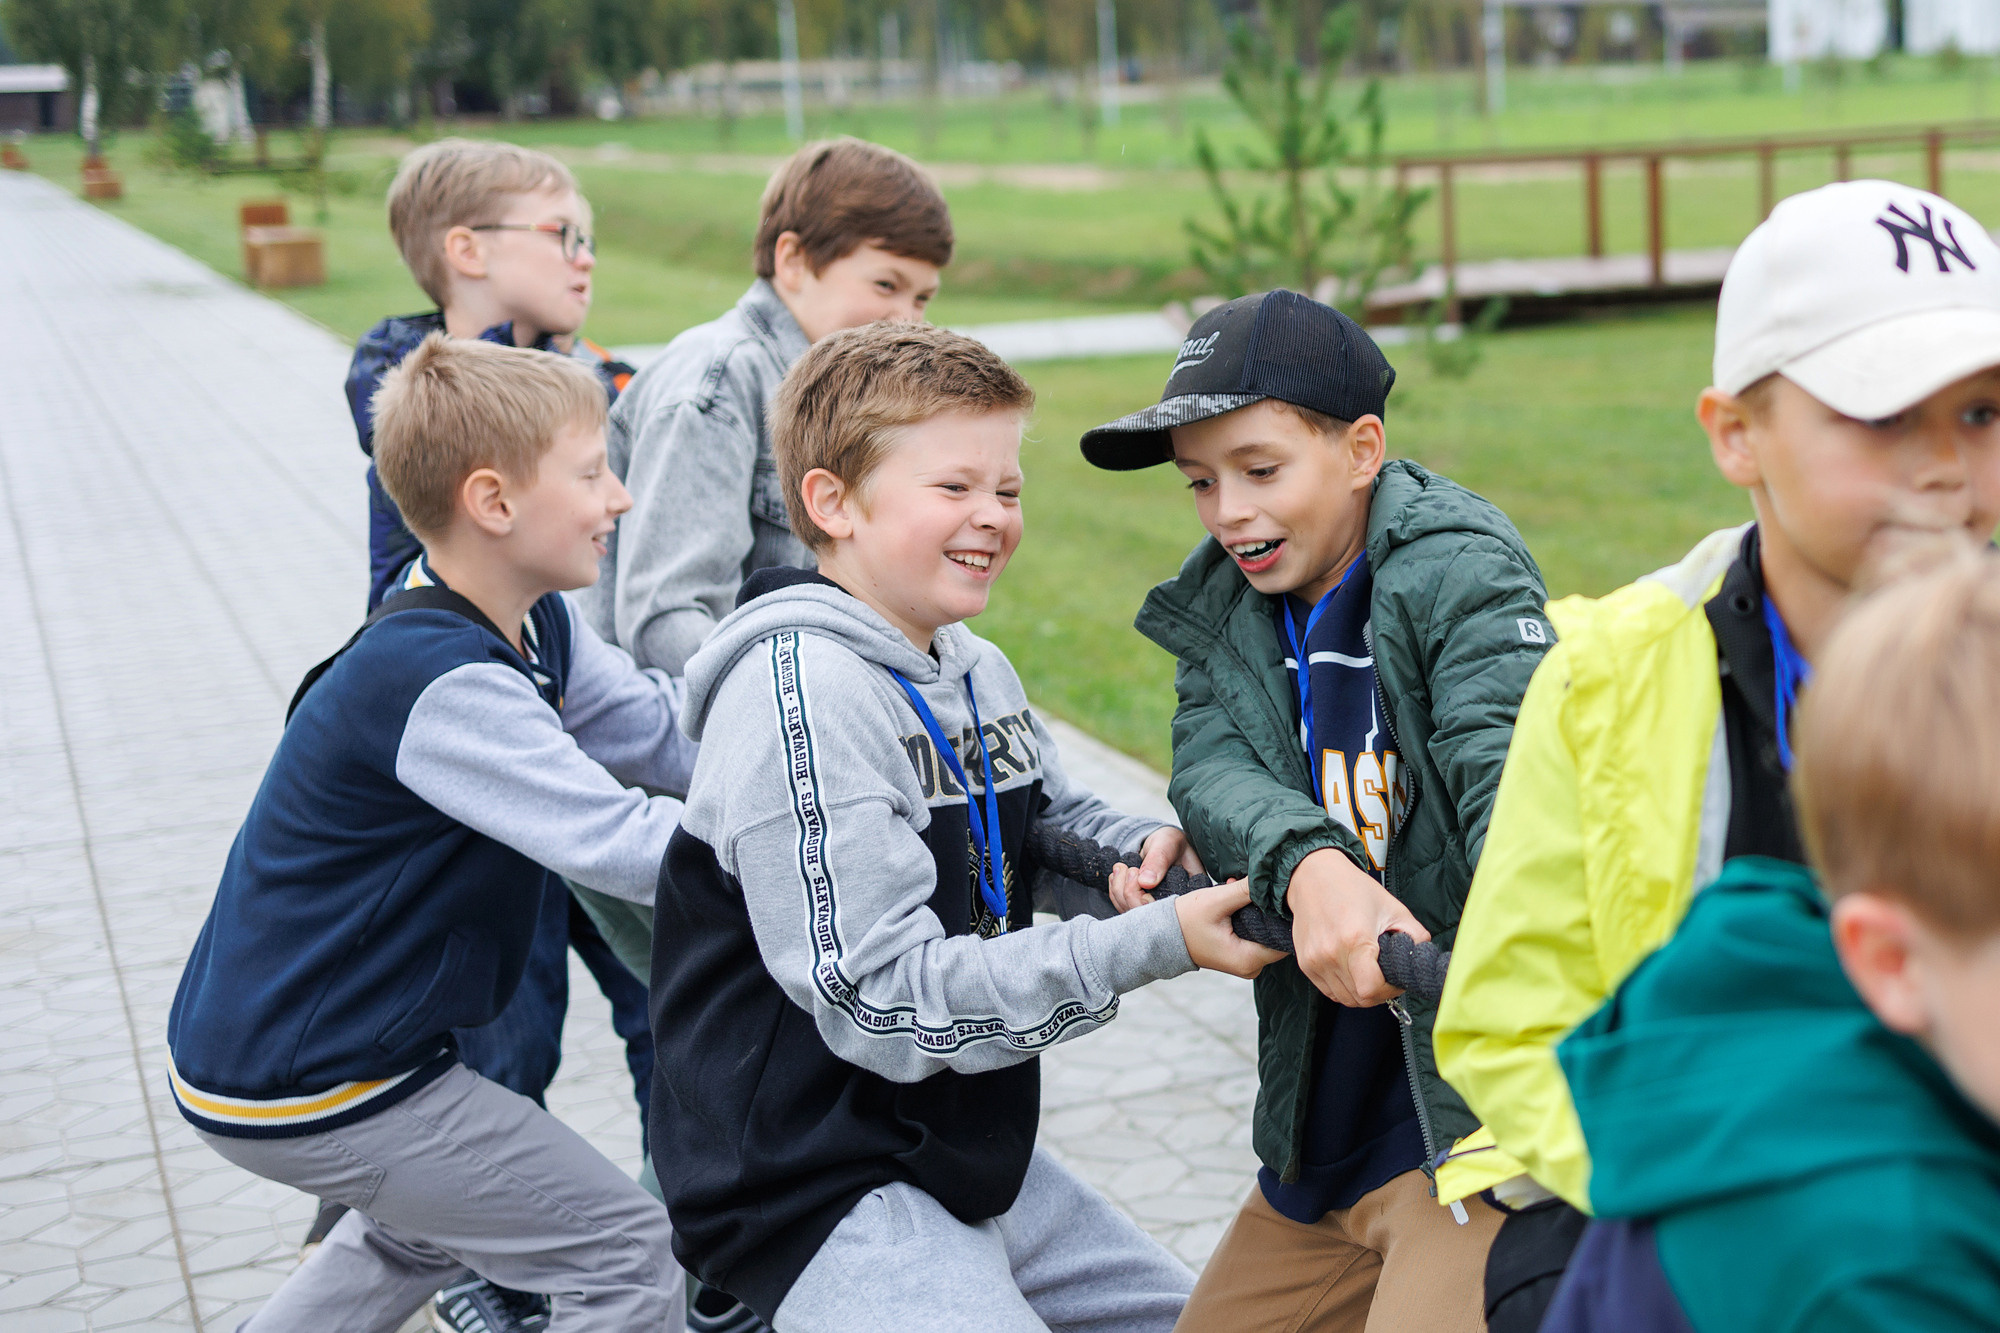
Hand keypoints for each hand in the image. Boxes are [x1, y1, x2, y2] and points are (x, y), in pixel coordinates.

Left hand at [1108, 826, 1204, 912]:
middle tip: (1130, 869)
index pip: (1170, 912)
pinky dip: (1115, 891)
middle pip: (1147, 917)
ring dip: (1119, 890)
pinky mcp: (1141, 906)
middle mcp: (1174, 907)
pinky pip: (1123, 906)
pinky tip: (1117, 875)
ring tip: (1122, 867)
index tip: (1139, 879)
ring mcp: (1156, 908)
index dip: (1148, 901)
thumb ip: (1158, 860)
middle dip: (1130, 893)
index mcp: (1189, 895)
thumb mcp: (1167, 844)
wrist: (1160, 843)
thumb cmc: (1169, 841)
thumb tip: (1145, 882)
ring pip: (1132, 912)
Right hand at [1174, 877, 1285, 977]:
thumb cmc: (1186, 920)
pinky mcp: (1240, 957)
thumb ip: (1246, 890)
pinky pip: (1256, 937)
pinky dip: (1251, 919)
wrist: (1161, 936)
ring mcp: (1245, 964)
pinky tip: (1238, 901)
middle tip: (1257, 888)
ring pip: (1266, 935)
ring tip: (1242, 891)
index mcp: (1248, 959)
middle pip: (1277, 937)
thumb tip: (1271, 877)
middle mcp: (1251, 967)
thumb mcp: (1216, 901)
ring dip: (1259, 912)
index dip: (1285, 915)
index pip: (1284, 939)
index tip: (1277, 894)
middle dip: (1269, 911)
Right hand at [1287, 847, 1428, 1006]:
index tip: (1396, 980)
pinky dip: (1344, 988)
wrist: (1313, 877)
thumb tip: (1424, 957)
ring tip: (1369, 973)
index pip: (1371, 989)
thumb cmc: (1353, 889)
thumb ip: (1415, 934)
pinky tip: (1352, 971)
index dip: (1389, 991)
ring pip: (1344, 998)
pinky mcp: (1305, 964)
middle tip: (1385, 978)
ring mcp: (1314, 961)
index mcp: (1355, 939)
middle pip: (1358, 999)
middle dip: (1378, 994)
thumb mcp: (1392, 907)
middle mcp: (1330, 954)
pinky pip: (1329, 991)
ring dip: (1360, 992)